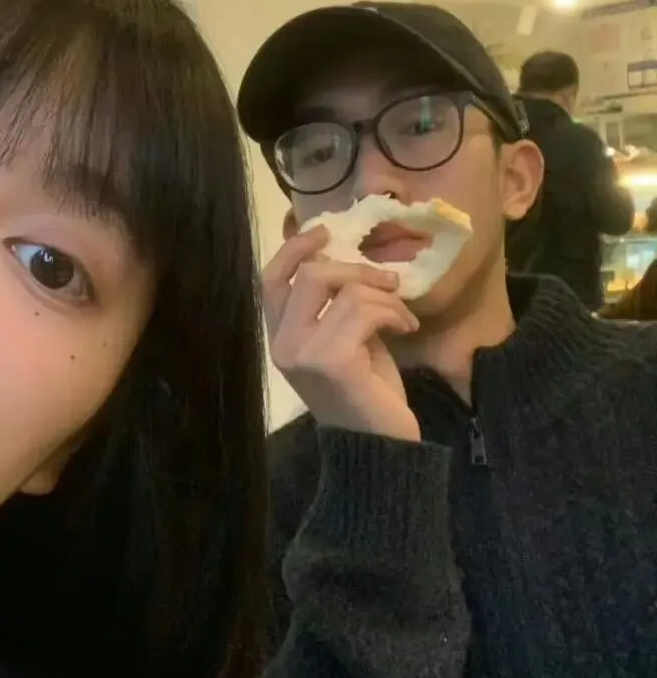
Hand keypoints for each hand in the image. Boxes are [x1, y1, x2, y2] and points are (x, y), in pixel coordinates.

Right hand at [263, 226, 420, 441]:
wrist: (380, 446)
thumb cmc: (365, 394)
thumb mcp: (346, 339)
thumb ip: (336, 305)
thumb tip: (347, 260)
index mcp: (281, 338)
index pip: (270, 280)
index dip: (294, 248)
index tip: (325, 230)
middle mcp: (283, 345)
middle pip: (307, 274)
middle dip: (354, 268)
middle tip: (387, 281)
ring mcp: (303, 353)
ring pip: (342, 289)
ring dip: (384, 296)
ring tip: (402, 317)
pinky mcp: (331, 361)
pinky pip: (365, 310)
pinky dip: (394, 313)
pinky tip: (406, 329)